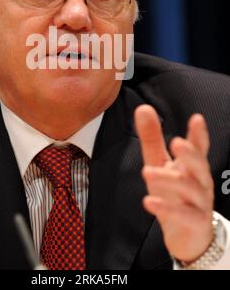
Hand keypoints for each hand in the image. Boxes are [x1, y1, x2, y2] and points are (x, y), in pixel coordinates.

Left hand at [134, 105, 213, 262]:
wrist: (188, 236)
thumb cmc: (175, 194)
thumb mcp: (160, 164)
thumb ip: (153, 138)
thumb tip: (143, 108)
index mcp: (192, 165)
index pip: (198, 147)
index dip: (199, 134)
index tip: (197, 119)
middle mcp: (199, 181)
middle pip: (200, 165)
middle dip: (190, 154)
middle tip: (177, 142)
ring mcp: (200, 202)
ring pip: (190, 189)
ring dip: (169, 179)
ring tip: (147, 172)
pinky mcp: (195, 222)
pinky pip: (184, 215)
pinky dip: (166, 208)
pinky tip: (148, 202)